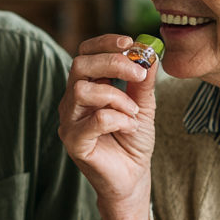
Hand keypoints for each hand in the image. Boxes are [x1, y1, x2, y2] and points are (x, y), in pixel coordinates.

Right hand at [57, 34, 157, 219]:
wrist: (134, 176)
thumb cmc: (133, 140)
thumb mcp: (144, 104)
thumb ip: (143, 80)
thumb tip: (149, 51)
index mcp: (87, 86)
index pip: (85, 53)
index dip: (105, 43)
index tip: (130, 43)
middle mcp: (72, 101)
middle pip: (79, 65)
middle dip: (113, 64)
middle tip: (139, 75)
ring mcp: (70, 122)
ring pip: (83, 91)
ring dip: (116, 97)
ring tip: (133, 112)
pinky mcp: (74, 142)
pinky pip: (94, 120)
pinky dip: (118, 119)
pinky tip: (128, 127)